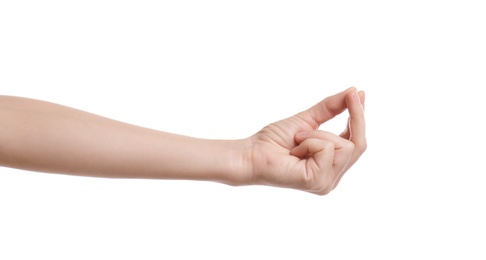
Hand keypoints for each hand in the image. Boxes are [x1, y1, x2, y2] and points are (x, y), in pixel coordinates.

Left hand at [244, 87, 365, 194]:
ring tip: (298, 141)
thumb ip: (331, 108)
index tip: (358, 94)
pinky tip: (295, 150)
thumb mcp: (308, 119)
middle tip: (349, 97)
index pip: (357, 143)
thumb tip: (355, 92)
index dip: (360, 118)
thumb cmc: (274, 140)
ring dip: (317, 135)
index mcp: (331, 165)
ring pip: (345, 146)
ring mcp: (326, 183)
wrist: (250, 153)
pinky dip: (310, 142)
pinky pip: (327, 149)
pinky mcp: (318, 182)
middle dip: (353, 119)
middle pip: (359, 145)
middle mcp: (332, 177)